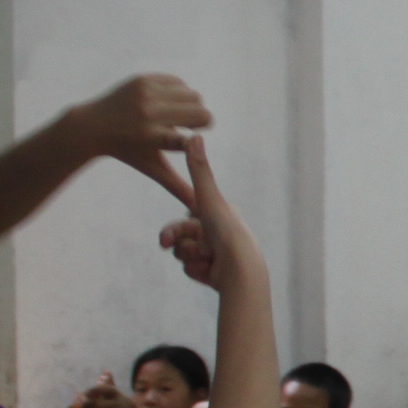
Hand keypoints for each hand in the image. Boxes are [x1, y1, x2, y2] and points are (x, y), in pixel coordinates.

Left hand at [74, 73, 211, 205]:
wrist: (92, 125)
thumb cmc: (127, 151)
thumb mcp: (152, 168)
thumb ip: (177, 185)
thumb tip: (198, 207)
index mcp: (151, 137)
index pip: (189, 139)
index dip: (196, 140)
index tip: (195, 140)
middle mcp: (149, 113)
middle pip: (200, 112)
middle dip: (201, 121)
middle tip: (192, 127)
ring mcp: (146, 92)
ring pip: (193, 95)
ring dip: (192, 106)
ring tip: (181, 116)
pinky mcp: (144, 78)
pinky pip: (179, 82)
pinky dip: (180, 92)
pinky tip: (171, 103)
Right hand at [154, 139, 256, 292]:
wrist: (241, 270)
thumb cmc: (226, 231)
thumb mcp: (208, 197)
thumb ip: (199, 169)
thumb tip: (195, 135)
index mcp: (220, 215)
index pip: (186, 219)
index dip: (175, 229)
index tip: (166, 237)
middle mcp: (219, 234)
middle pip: (183, 239)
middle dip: (179, 245)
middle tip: (171, 247)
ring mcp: (218, 255)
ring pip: (186, 255)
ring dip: (190, 258)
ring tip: (206, 259)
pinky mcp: (216, 273)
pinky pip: (193, 270)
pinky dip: (198, 271)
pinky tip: (210, 271)